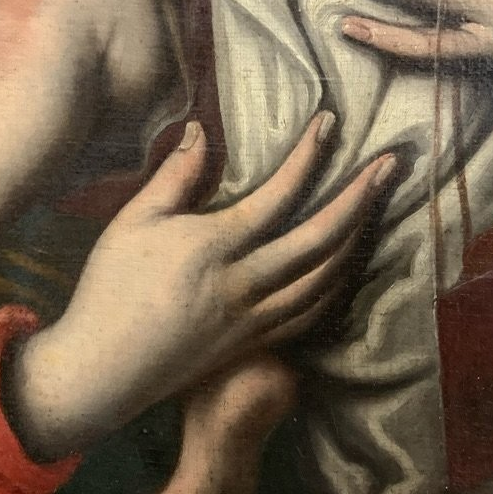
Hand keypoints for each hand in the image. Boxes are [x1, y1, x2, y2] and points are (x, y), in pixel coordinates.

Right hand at [10, 116, 395, 457]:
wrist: (101, 371)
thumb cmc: (109, 290)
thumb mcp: (132, 223)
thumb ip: (173, 176)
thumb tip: (200, 130)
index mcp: (215, 247)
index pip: (279, 194)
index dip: (309, 155)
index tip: (330, 122)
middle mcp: (246, 283)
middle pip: (321, 238)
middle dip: (362, 197)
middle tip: (391, 165)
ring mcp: (255, 318)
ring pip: (326, 278)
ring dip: (359, 239)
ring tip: (377, 208)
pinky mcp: (254, 343)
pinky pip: (312, 313)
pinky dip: (339, 286)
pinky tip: (348, 268)